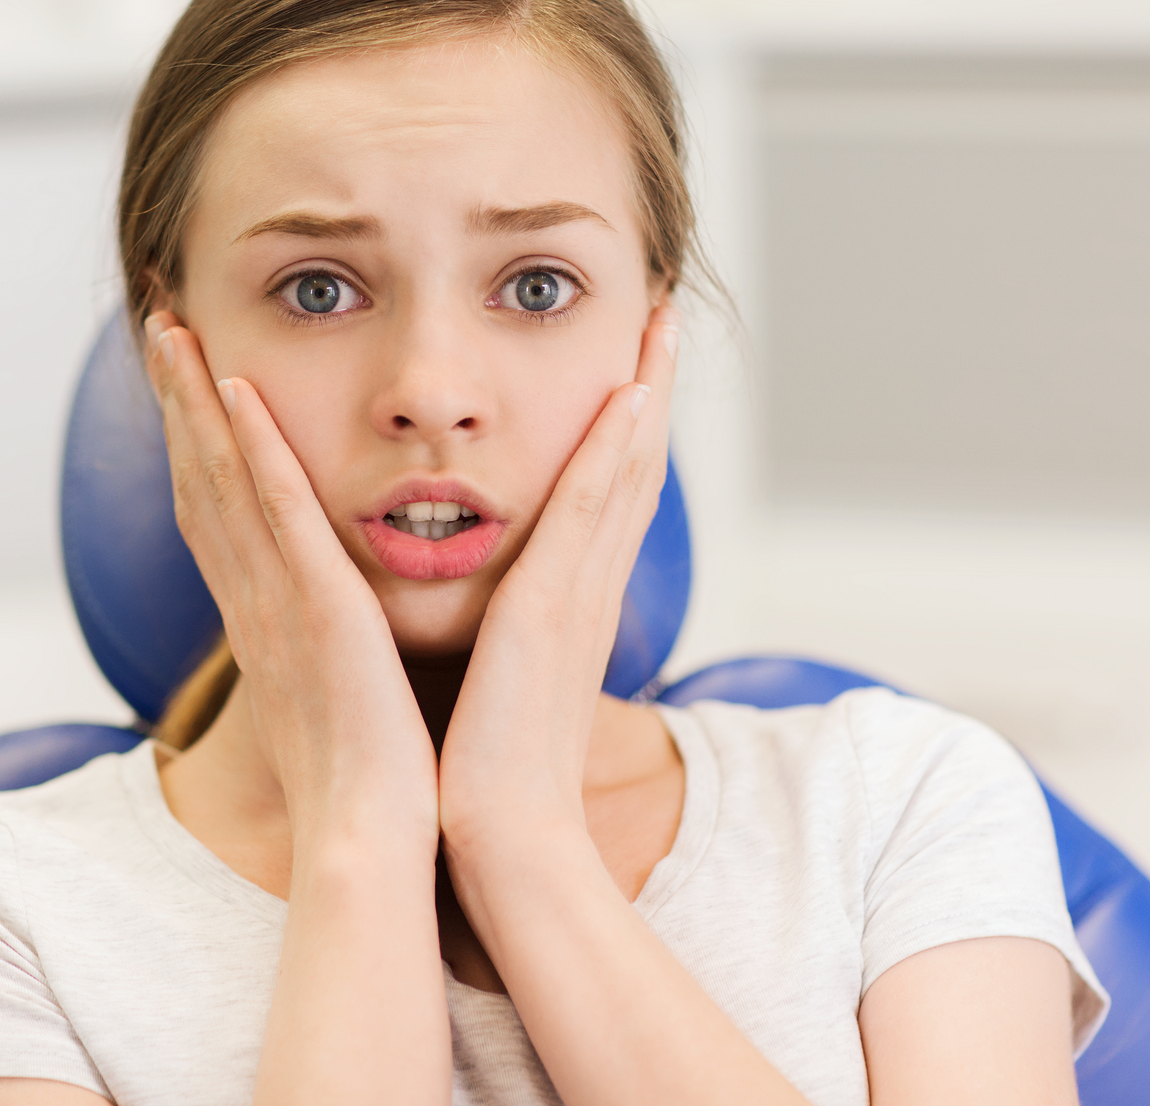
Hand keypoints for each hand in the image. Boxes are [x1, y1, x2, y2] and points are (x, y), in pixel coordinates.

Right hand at [143, 312, 436, 845]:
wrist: (369, 840)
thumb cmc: (368, 781)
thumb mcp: (339, 696)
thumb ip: (331, 648)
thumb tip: (343, 629)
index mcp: (263, 620)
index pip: (216, 513)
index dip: (193, 444)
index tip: (184, 381)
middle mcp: (252, 602)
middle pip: (198, 481)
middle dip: (175, 401)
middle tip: (157, 326)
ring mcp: (277, 603)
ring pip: (221, 480)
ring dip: (194, 400)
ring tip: (172, 328)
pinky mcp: (315, 611)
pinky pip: (278, 515)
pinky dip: (253, 450)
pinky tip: (239, 389)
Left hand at [436, 305, 678, 843]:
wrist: (500, 840)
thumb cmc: (487, 772)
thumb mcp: (498, 681)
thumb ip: (500, 635)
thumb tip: (485, 611)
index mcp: (568, 604)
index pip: (606, 494)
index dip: (627, 426)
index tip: (633, 361)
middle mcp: (587, 589)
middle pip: (632, 466)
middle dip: (652, 385)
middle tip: (664, 310)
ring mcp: (579, 597)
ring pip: (624, 471)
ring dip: (644, 390)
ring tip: (658, 320)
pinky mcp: (553, 612)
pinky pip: (590, 512)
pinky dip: (612, 451)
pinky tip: (624, 395)